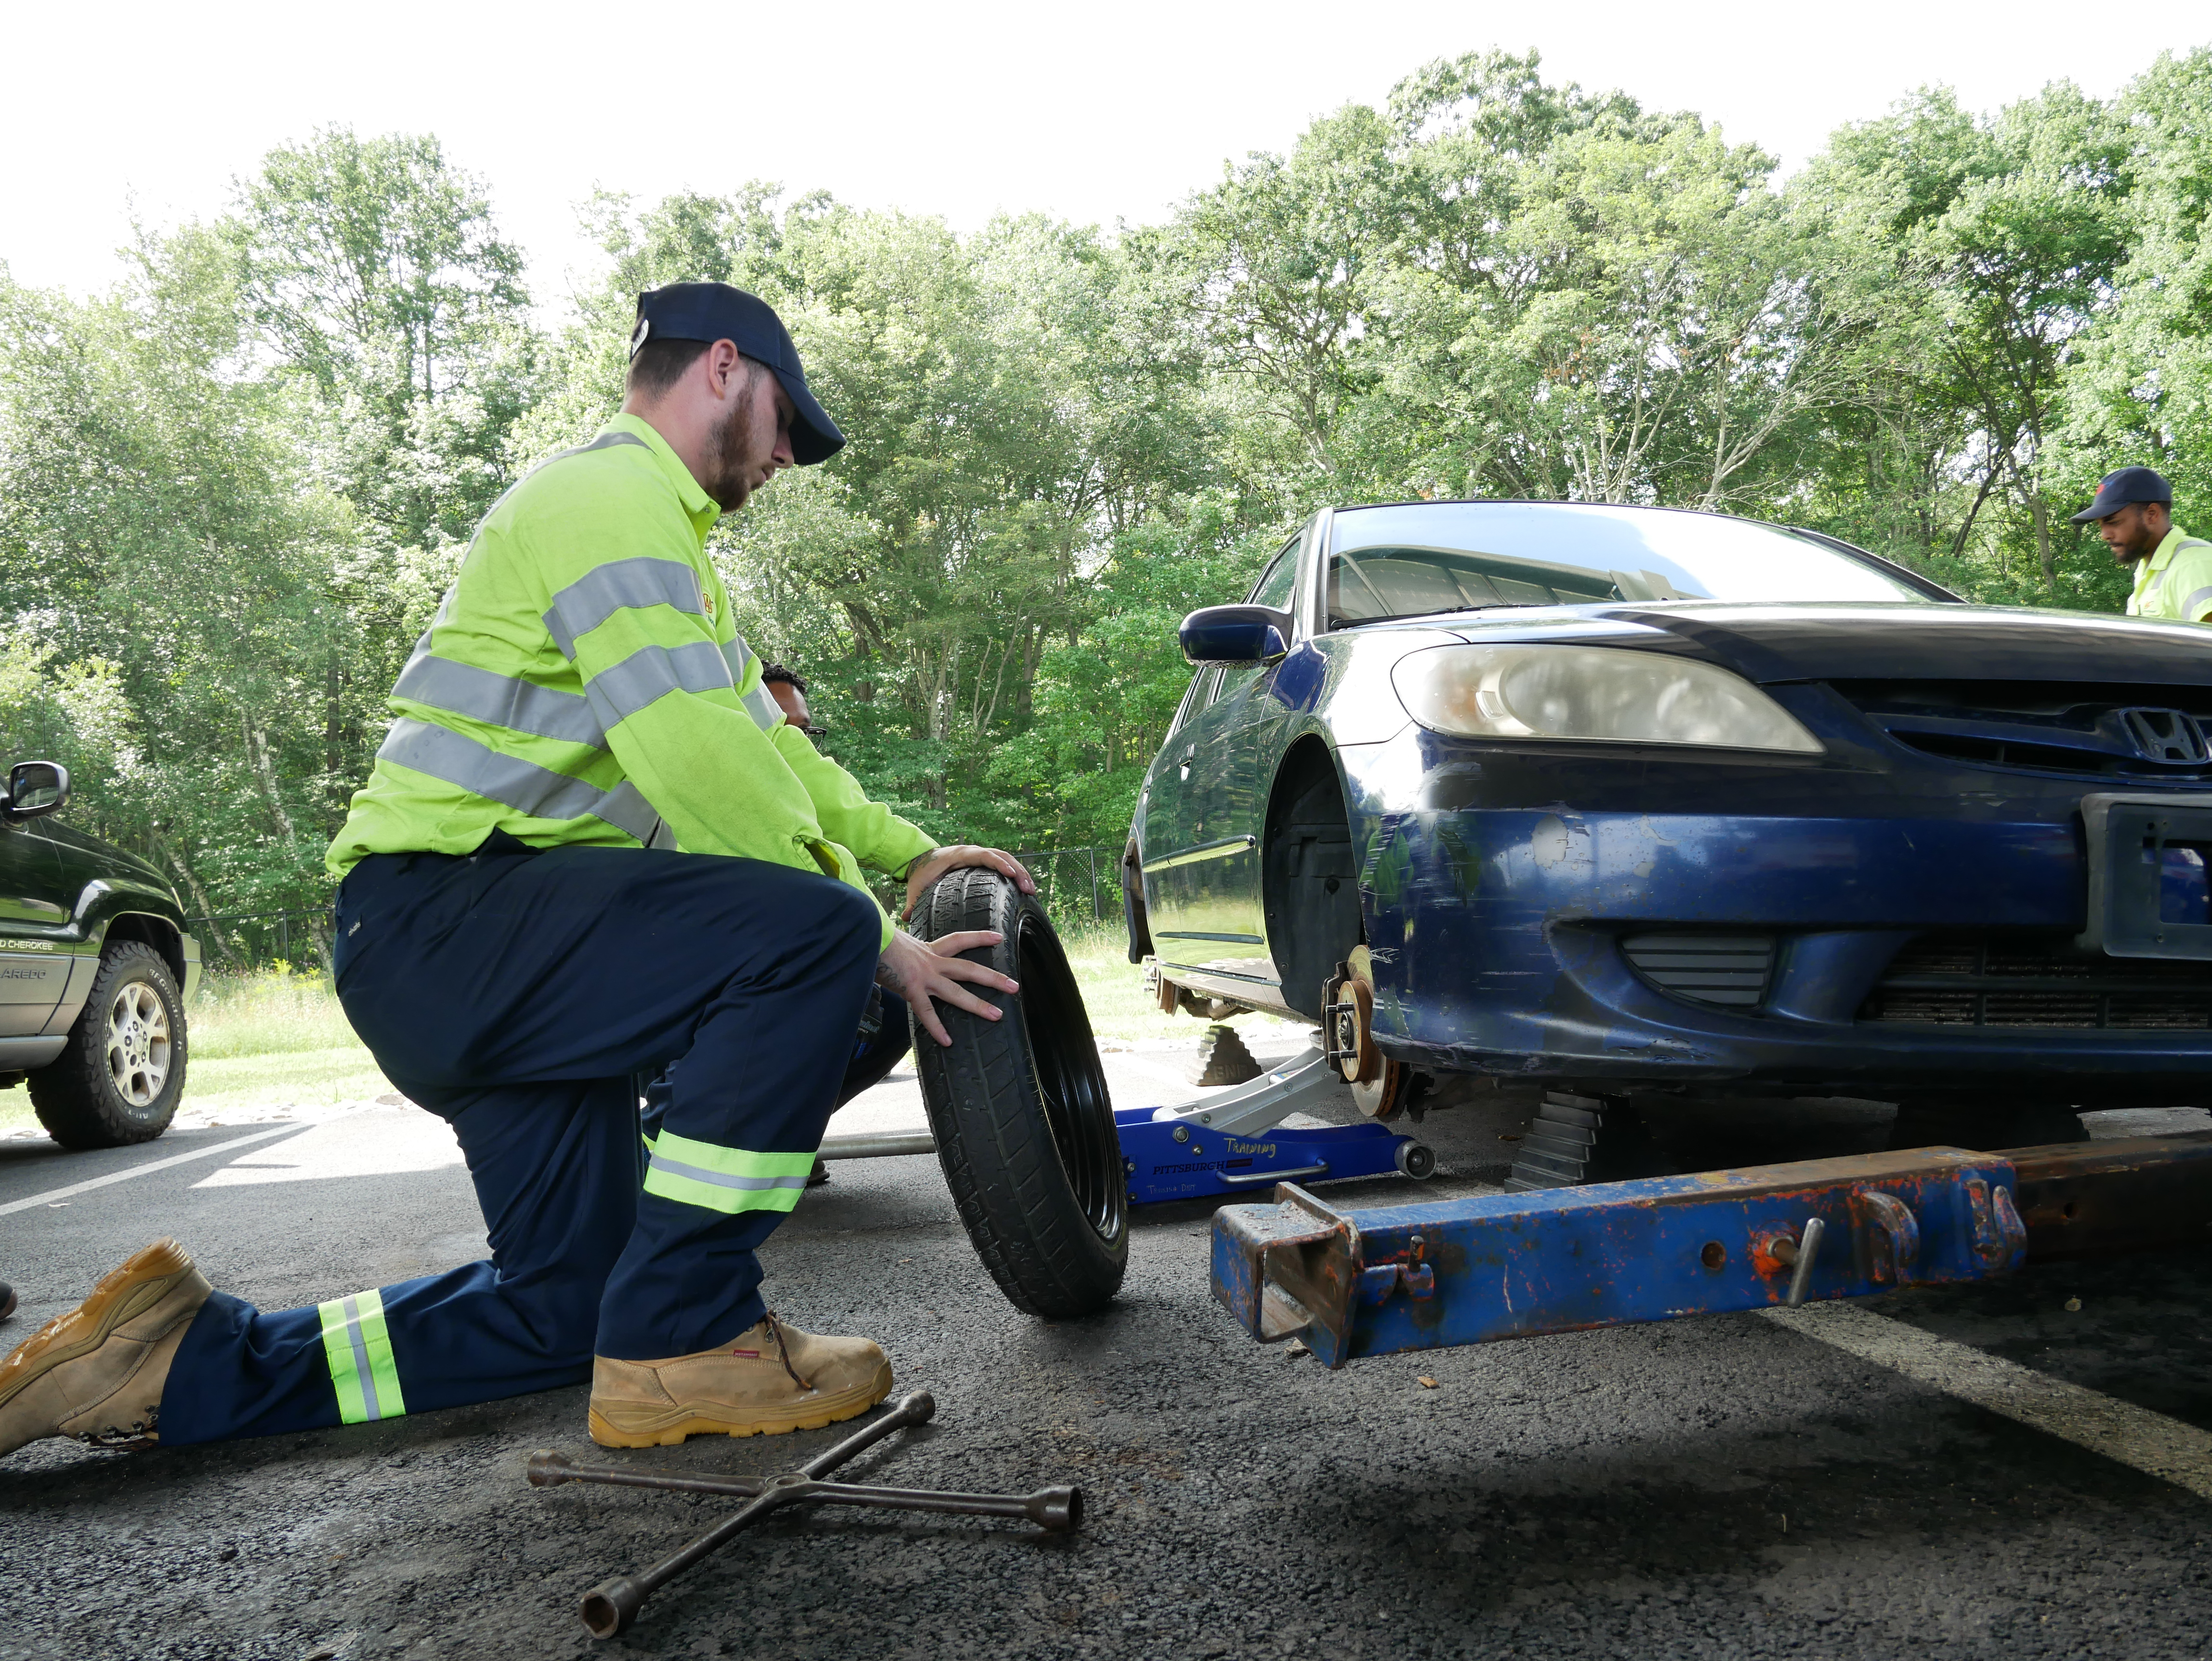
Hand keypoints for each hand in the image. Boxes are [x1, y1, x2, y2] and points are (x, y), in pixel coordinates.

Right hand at [877, 928, 1018, 1047]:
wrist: (864, 936)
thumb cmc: (876, 939)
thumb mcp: (897, 943)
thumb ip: (906, 952)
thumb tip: (902, 957)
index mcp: (928, 950)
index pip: (959, 940)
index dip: (979, 937)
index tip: (998, 937)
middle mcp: (931, 961)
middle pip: (968, 969)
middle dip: (993, 978)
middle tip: (1014, 986)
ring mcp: (923, 976)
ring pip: (956, 992)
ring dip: (977, 1005)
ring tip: (996, 1016)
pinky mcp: (911, 989)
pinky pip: (927, 1012)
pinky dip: (936, 1028)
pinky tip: (947, 1041)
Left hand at [903, 845, 1035, 919]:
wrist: (920, 859)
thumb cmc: (921, 873)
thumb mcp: (917, 887)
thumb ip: (912, 902)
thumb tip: (906, 918)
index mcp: (959, 855)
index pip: (983, 855)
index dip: (998, 864)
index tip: (1011, 874)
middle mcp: (972, 852)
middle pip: (1001, 856)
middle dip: (1017, 870)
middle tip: (1028, 888)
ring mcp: (979, 856)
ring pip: (1005, 858)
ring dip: (1020, 872)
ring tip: (1031, 890)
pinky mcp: (983, 862)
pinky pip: (1002, 864)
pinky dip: (1014, 874)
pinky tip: (1024, 889)